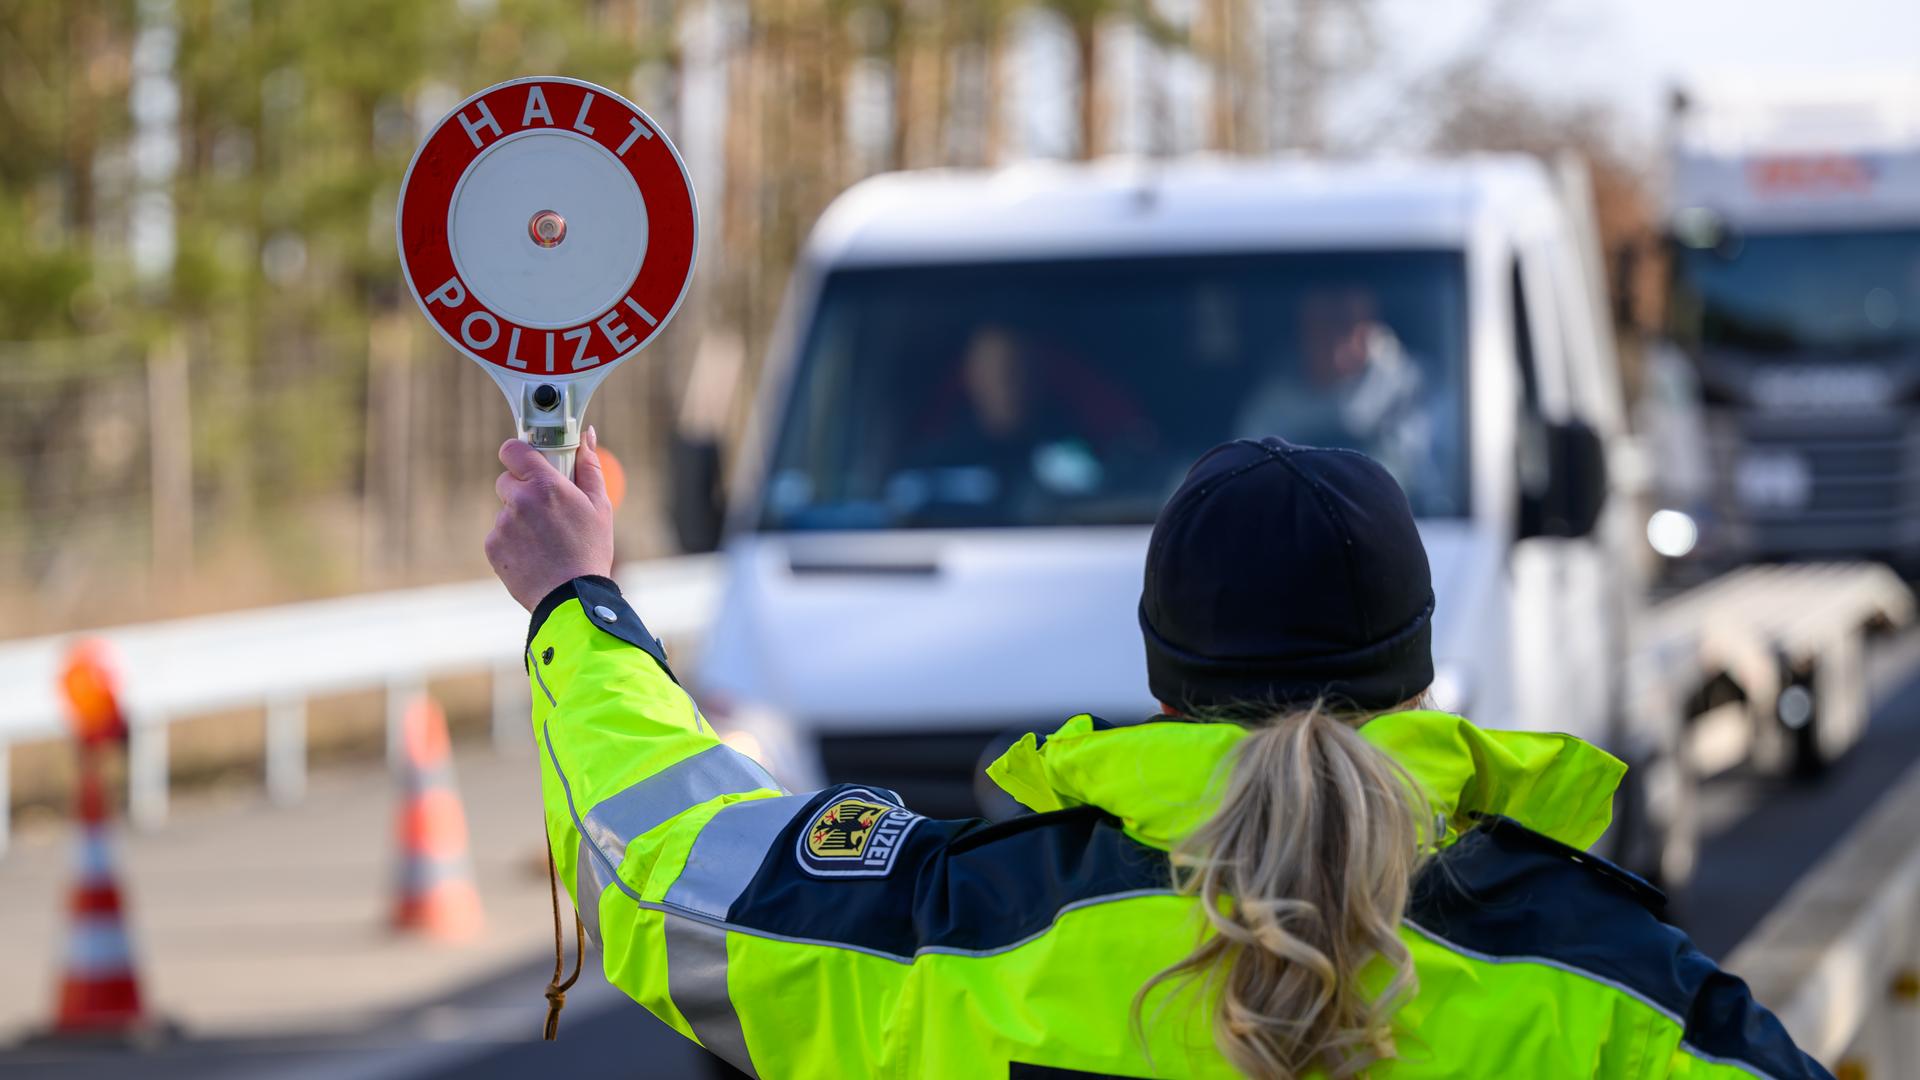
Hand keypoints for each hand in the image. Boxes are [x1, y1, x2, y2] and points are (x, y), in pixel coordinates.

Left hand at [486, 427, 615, 611]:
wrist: (571, 597)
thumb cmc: (590, 550)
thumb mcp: (599, 505)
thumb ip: (589, 466)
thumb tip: (586, 436)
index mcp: (546, 485)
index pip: (512, 450)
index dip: (518, 453)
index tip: (527, 461)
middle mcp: (520, 501)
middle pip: (506, 480)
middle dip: (522, 490)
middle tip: (546, 510)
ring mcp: (503, 525)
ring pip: (505, 510)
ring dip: (519, 519)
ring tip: (545, 541)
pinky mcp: (492, 546)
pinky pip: (499, 535)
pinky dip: (512, 541)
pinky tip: (533, 555)